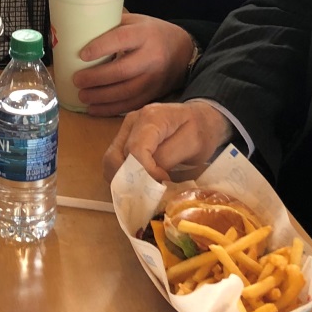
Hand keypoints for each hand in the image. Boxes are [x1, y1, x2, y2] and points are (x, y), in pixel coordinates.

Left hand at [71, 14, 194, 116]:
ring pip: (125, 92)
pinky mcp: (153, 94)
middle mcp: (152, 56)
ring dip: (100, 97)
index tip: (82, 55)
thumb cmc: (151, 33)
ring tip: (82, 96)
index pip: (122, 38)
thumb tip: (80, 28)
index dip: (101, 47)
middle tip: (77, 80)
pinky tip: (93, 109)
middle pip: (122, 70)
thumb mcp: (136, 21)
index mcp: (145, 33)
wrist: (182, 51)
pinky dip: (110, 110)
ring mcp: (154, 78)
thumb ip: (113, 25)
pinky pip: (130, 105)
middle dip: (96, 78)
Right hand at [102, 99, 230, 182]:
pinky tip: (139, 183)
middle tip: (150, 193)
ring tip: (144, 190)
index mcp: (151, 118)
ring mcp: (125, 129)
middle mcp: (132, 121)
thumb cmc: (201, 130)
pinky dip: (122, 175)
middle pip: (116, 157)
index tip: (162, 184)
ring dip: (123, 180)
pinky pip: (115, 160)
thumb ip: (168, 157)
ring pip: (111, 160)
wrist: (201, 118)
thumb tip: (148, 177)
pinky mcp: (124, 138)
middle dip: (130, 180)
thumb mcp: (193, 144)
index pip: (135, 150)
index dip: (145, 173)